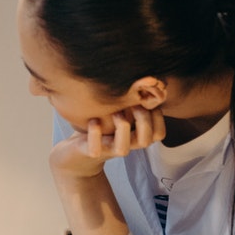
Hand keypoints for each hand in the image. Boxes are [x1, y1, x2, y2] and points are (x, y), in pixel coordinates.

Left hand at [49, 106, 164, 179]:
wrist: (75, 153)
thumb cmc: (100, 128)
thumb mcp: (120, 114)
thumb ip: (133, 104)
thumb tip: (149, 81)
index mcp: (135, 137)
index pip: (159, 134)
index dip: (158, 117)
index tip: (146, 101)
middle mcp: (125, 145)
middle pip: (147, 140)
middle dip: (144, 119)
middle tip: (132, 104)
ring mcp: (108, 150)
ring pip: (124, 149)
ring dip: (122, 127)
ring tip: (115, 112)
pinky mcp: (90, 152)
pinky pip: (95, 149)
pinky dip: (95, 134)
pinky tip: (93, 121)